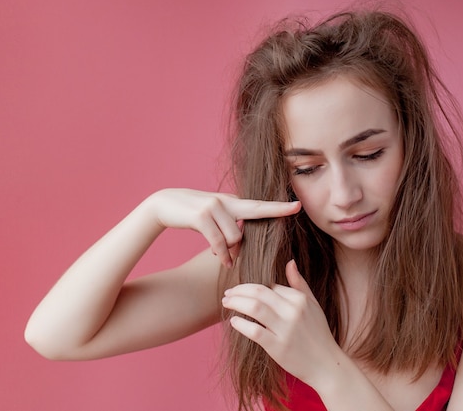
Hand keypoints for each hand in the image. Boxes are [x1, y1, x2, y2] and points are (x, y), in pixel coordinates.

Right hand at [145, 189, 300, 267]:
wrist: (165, 203)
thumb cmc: (192, 212)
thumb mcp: (214, 214)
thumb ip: (230, 221)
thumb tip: (241, 242)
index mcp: (232, 201)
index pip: (259, 205)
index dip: (279, 207)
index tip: (297, 206)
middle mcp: (226, 201)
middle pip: (252, 218)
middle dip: (271, 218)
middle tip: (280, 227)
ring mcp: (214, 207)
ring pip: (235, 236)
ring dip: (230, 250)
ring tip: (223, 255)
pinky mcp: (202, 216)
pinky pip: (219, 241)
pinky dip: (222, 254)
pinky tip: (222, 260)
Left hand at [222, 260, 337, 385]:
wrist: (326, 365)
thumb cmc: (318, 333)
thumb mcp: (313, 305)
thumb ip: (299, 283)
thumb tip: (290, 262)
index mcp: (299, 299)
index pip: (269, 286)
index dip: (251, 287)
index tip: (239, 289)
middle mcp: (293, 311)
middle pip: (258, 292)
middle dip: (239, 291)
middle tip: (227, 293)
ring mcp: (285, 329)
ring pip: (254, 308)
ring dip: (236, 303)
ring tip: (226, 303)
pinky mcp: (277, 347)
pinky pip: (254, 331)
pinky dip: (241, 324)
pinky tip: (233, 321)